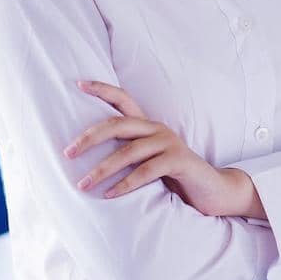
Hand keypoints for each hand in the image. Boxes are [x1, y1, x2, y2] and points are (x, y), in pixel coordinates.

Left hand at [67, 81, 262, 218]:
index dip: (101, 89)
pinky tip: (110, 195)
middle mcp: (157, 129)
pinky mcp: (180, 161)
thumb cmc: (174, 178)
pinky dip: (126, 184)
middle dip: (89, 137)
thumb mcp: (148, 162)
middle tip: (67, 153)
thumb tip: (87, 160)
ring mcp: (170, 143)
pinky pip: (147, 171)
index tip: (77, 84)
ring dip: (103, 169)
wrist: (213, 192)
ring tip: (83, 185)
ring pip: (129, 151)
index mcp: (148, 125)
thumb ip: (127, 154)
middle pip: (118, 123)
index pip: (122, 99)